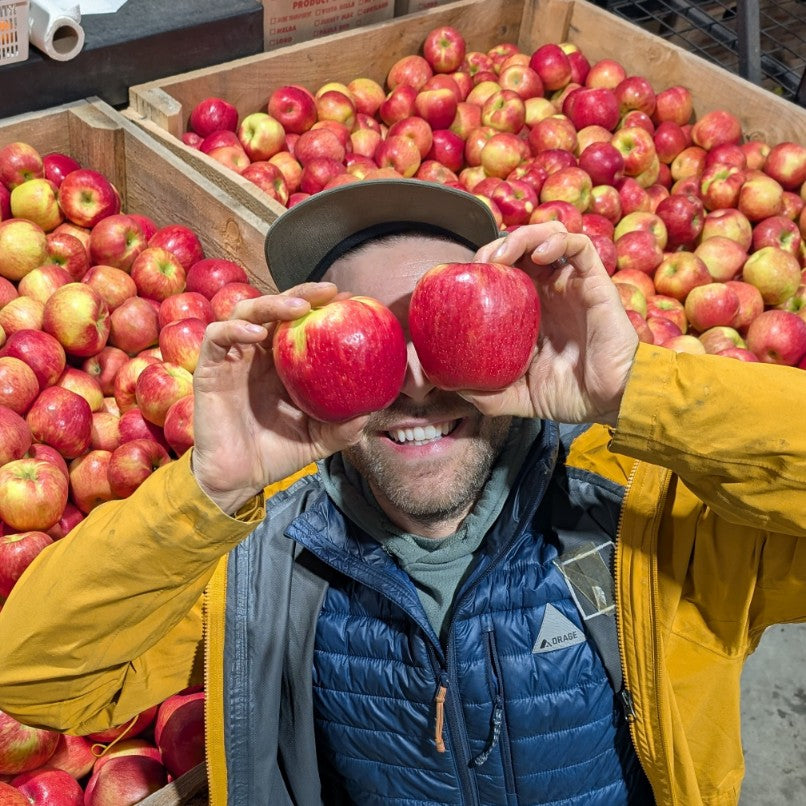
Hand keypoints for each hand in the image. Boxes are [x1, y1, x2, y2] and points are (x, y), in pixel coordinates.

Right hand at [190, 282, 368, 514]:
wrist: (238, 479)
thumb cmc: (275, 453)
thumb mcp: (317, 440)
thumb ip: (342, 428)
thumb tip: (369, 414)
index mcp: (283, 364)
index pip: (301, 323)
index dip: (323, 308)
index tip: (352, 302)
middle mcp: (259, 354)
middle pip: (277, 307)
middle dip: (303, 293)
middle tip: (330, 292)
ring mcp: (233, 358)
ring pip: (247, 312)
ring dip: (273, 303)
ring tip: (299, 307)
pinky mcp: (210, 369)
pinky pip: (218, 336)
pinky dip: (237, 329)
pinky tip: (259, 333)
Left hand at [465, 223, 638, 425]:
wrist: (611, 402)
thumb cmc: (570, 395)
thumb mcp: (517, 396)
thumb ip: (488, 394)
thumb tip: (453, 386)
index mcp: (531, 310)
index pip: (504, 272)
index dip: (482, 267)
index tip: (462, 281)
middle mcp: (551, 291)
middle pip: (521, 247)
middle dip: (495, 247)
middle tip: (479, 266)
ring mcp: (573, 283)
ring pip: (549, 234)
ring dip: (521, 236)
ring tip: (502, 257)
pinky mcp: (595, 281)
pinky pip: (579, 245)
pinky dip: (556, 240)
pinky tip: (538, 255)